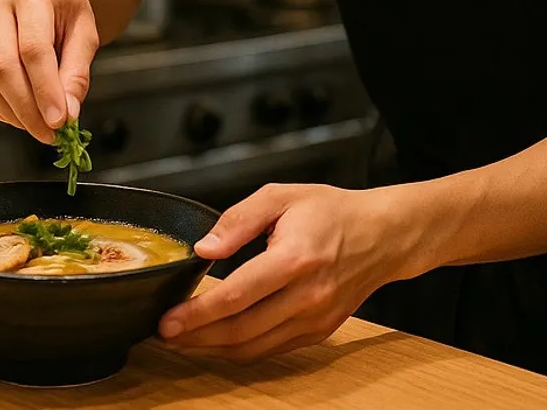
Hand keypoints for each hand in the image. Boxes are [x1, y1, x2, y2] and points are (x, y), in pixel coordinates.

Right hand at [0, 0, 99, 145]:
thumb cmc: (67, 6)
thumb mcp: (85, 33)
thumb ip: (77, 73)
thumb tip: (66, 113)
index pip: (33, 48)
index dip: (45, 89)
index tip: (59, 121)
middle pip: (2, 67)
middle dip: (26, 108)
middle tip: (49, 133)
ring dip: (12, 113)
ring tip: (38, 126)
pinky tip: (21, 114)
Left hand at [157, 183, 417, 360]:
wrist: (383, 235)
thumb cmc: (332, 211)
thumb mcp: (282, 195)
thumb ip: (238, 219)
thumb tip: (204, 249)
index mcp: (296, 257)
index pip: (238, 294)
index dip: (198, 312)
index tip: (168, 319)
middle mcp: (308, 295)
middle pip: (241, 330)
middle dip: (196, 337)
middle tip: (163, 334)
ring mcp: (316, 319)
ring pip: (254, 348)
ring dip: (214, 349)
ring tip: (182, 340)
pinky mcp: (319, 332)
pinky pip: (272, 350)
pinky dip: (241, 350)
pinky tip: (218, 340)